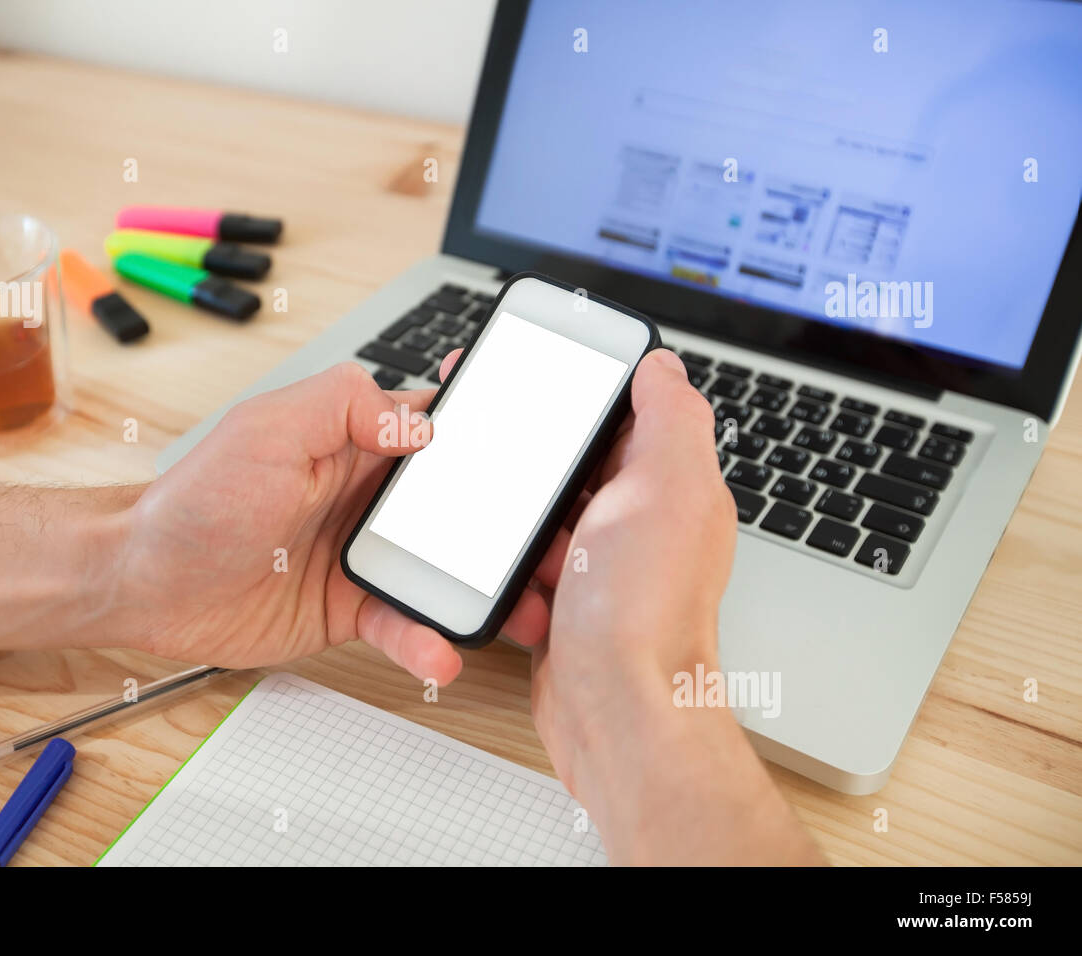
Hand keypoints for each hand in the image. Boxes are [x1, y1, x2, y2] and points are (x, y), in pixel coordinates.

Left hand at [111, 360, 551, 683]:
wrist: (148, 584)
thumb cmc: (195, 500)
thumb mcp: (266, 430)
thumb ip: (343, 407)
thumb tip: (420, 417)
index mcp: (362, 440)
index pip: (446, 424)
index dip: (499, 429)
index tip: (551, 444)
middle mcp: (375, 494)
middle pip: (468, 502)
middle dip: (517, 521)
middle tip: (563, 543)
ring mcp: (369, 552)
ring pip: (450, 568)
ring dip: (492, 589)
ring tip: (527, 611)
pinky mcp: (355, 607)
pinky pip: (406, 623)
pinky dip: (427, 640)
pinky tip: (438, 653)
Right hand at [526, 348, 820, 863]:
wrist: (616, 709)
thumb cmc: (645, 610)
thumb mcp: (667, 486)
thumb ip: (670, 417)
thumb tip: (662, 364)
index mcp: (670, 483)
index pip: (630, 412)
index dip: (586, 384)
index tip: (543, 364)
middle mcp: (641, 522)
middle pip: (579, 461)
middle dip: (537, 447)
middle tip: (493, 426)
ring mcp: (602, 564)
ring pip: (546, 511)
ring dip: (519, 507)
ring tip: (490, 498)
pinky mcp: (567, 602)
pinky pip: (526, 562)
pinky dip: (510, 560)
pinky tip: (500, 560)